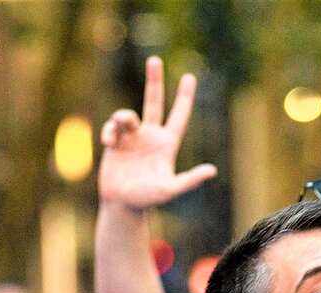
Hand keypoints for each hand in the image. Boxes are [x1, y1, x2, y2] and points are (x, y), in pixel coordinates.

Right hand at [98, 56, 216, 210]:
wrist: (121, 205)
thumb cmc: (148, 200)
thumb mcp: (171, 189)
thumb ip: (190, 180)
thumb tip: (212, 170)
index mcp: (166, 144)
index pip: (179, 116)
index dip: (184, 97)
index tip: (190, 77)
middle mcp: (150, 137)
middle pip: (154, 101)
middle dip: (155, 81)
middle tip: (155, 60)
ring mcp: (133, 138)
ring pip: (127, 115)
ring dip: (122, 118)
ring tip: (118, 130)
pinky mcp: (116, 142)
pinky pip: (112, 127)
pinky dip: (109, 132)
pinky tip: (108, 143)